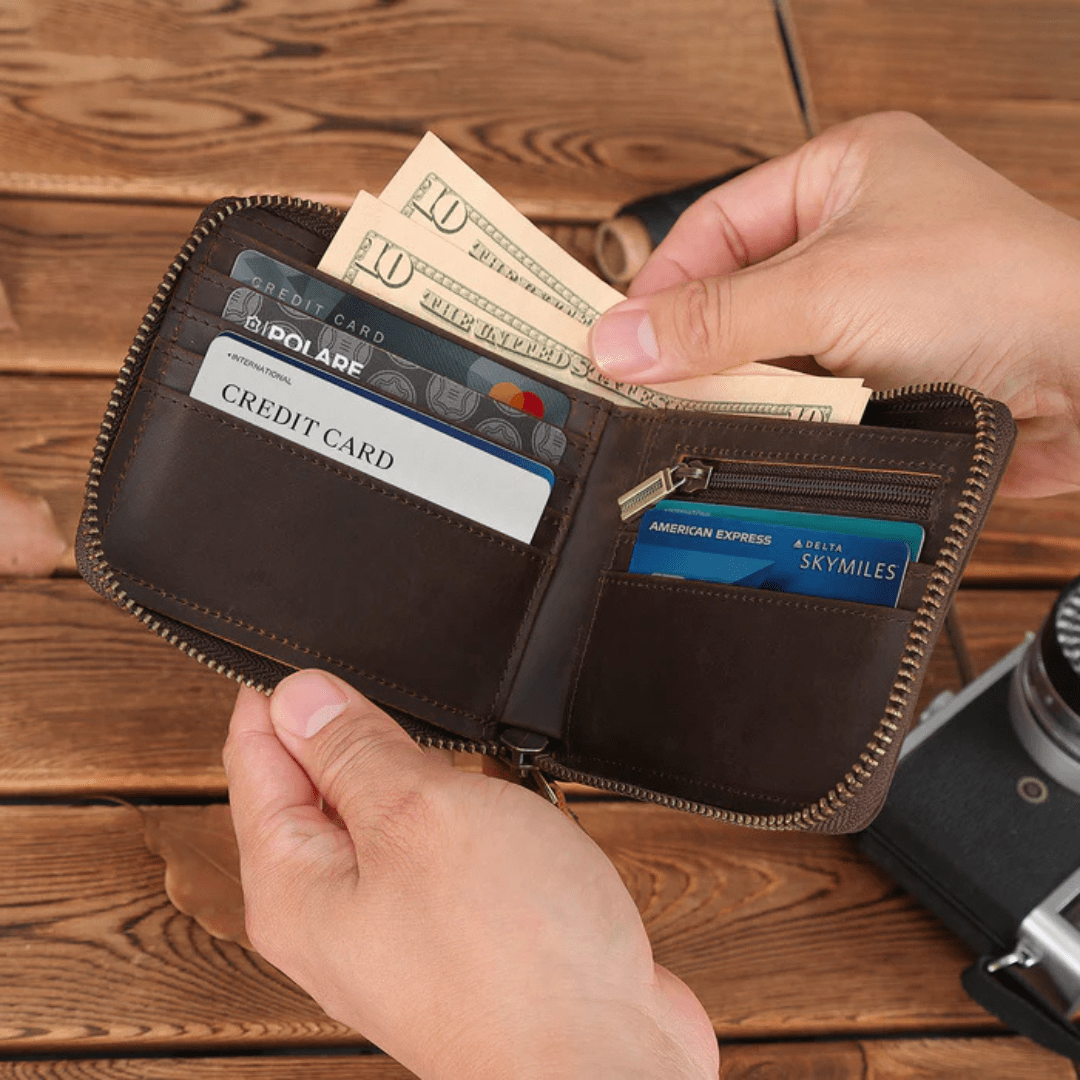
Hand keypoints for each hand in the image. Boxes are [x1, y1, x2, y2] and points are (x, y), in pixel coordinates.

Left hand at [223, 670, 717, 1079]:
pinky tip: (499, 789)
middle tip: (393, 685)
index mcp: (297, 884)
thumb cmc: (510, 957)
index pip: (256, 759)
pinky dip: (467, 807)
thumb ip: (355, 753)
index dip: (282, 695)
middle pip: (320, 784)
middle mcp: (338, 909)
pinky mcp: (462, 926)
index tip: (313, 648)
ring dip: (422, 767)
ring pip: (391, 810)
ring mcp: (403, 920)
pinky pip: (446, 843)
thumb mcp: (418, 817)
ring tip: (448, 734)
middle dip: (353, 727)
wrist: (601, 1063)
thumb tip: (300, 697)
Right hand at [589, 111, 1079, 497]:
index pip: (716, 227)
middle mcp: (856, 235)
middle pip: (735, 292)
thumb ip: (717, 320)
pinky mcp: (889, 371)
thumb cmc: (1001, 291)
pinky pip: (806, 393)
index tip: (618, 342)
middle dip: (698, 343)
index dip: (661, 285)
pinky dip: (781, 417)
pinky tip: (765, 434)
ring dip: (743, 386)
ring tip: (707, 415)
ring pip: (769, 351)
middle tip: (648, 387)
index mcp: (843, 174)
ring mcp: (875, 308)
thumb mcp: (830, 291)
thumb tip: (620, 340)